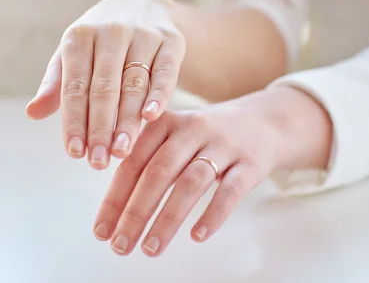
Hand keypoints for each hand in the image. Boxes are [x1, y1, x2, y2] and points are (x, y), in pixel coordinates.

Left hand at [26, 0, 185, 169]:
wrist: (143, 6)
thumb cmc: (100, 41)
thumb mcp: (74, 54)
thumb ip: (56, 85)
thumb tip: (32, 113)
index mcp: (79, 36)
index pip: (74, 86)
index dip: (74, 121)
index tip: (75, 153)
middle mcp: (111, 32)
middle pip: (104, 88)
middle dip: (100, 128)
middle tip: (99, 162)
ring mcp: (143, 35)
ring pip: (134, 84)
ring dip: (127, 120)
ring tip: (121, 150)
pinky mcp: (171, 41)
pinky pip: (165, 72)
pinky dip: (158, 95)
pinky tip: (151, 118)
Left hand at [92, 86, 332, 256]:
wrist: (265, 121)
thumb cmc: (209, 136)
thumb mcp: (177, 135)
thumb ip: (147, 159)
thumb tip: (115, 207)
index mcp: (166, 122)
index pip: (133, 162)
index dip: (115, 198)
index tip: (102, 230)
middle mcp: (192, 129)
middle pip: (158, 172)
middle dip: (135, 212)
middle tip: (121, 244)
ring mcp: (223, 145)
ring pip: (191, 183)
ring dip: (168, 219)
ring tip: (151, 248)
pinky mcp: (250, 162)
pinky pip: (229, 190)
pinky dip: (212, 214)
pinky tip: (197, 236)